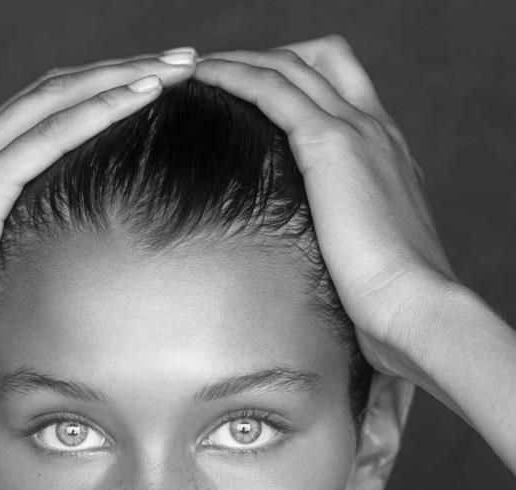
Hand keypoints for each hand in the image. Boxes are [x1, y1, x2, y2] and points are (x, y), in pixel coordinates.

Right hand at [0, 50, 196, 404]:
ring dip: (122, 78)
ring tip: (178, 66)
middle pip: (54, 91)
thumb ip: (24, 250)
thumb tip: (71, 265)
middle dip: (123, 70)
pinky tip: (143, 96)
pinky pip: (47, 138)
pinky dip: (98, 111)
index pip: (43, 111)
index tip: (157, 84)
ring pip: (56, 101)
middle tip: (182, 60)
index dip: (100, 91)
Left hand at [195, 36, 457, 381]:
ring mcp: (356, 131)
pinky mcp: (330, 144)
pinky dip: (235, 75)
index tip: (260, 97)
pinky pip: (272, 88)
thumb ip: (348, 240)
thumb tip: (320, 264)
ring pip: (293, 65)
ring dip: (243, 61)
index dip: (301, 82)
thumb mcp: (371, 256)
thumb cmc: (391, 300)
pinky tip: (206, 79)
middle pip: (321, 60)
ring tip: (201, 71)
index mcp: (389, 155)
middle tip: (225, 77)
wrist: (412, 305)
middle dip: (271, 60)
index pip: (345, 90)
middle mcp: (377, 130)